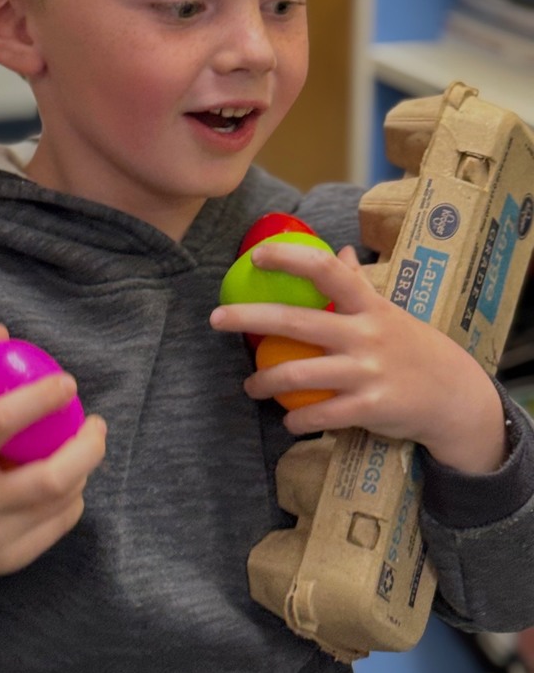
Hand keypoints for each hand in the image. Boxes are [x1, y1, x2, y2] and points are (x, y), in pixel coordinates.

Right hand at [0, 326, 106, 618]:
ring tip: (82, 446)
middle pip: (49, 478)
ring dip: (83, 469)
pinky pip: (59, 525)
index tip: (67, 381)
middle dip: (86, 447)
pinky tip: (69, 480)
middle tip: (95, 423)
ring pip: (61, 502)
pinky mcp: (9, 561)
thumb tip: (2, 332)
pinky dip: (73, 497)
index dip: (39, 398)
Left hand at [210, 243, 506, 474]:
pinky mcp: (371, 408)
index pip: (326, 271)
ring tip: (250, 386)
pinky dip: (298, 420)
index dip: (290, 259)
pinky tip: (287, 421)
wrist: (455, 395)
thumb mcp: (390, 310)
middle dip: (250, 319)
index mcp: (369, 304)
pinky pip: (322, 415)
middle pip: (298, 322)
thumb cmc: (412, 347)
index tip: (256, 256)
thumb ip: (360, 284)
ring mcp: (368, 372)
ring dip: (266, 382)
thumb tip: (340, 251)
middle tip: (216, 319)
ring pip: (301, 375)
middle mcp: (366, 334)